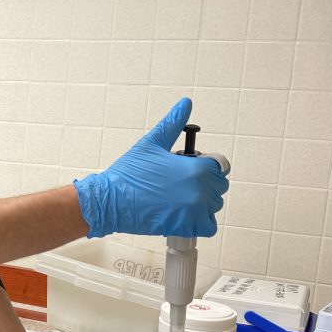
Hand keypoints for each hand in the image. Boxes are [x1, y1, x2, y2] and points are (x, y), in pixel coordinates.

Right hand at [73, 97, 227, 238]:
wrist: (110, 201)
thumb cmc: (128, 174)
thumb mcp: (151, 143)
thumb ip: (173, 123)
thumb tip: (185, 103)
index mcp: (197, 169)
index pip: (221, 166)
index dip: (207, 165)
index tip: (191, 168)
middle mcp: (200, 190)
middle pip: (219, 186)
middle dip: (205, 184)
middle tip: (180, 184)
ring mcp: (195, 211)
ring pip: (213, 206)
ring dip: (202, 203)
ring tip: (178, 198)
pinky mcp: (186, 227)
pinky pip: (207, 226)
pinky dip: (200, 222)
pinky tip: (184, 215)